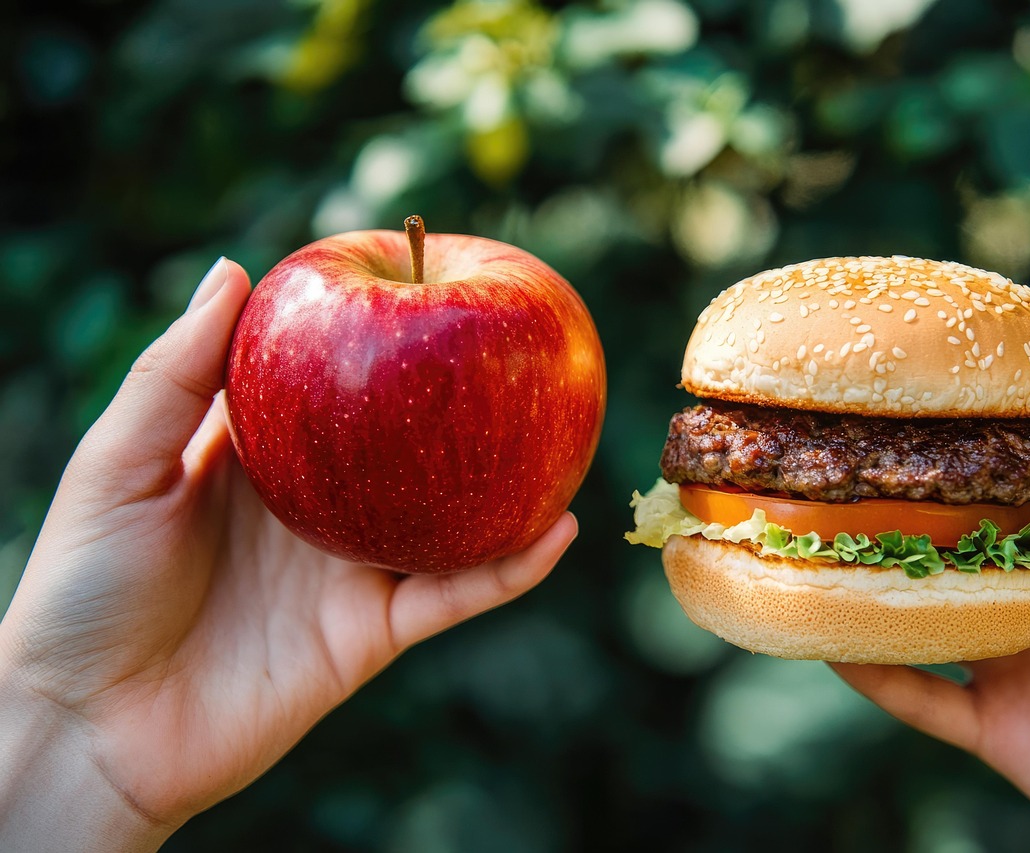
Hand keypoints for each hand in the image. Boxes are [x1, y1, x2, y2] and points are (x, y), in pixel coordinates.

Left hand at [0, 259, 577, 851]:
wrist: (91, 727)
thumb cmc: (86, 588)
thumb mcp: (118, 465)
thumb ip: (174, 373)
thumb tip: (236, 269)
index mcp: (260, 456)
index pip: (332, 379)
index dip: (375, 331)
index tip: (425, 273)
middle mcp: (318, 505)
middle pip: (405, 443)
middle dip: (462, 400)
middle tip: (520, 344)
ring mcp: (350, 567)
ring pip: (448, 516)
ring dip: (509, 481)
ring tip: (570, 433)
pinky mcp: (372, 632)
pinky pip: (455, 594)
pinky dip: (510, 569)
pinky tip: (557, 529)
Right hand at [831, 323, 1029, 851]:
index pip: (1018, 469)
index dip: (965, 429)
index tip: (903, 381)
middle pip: (957, 538)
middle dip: (897, 504)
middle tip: (826, 456)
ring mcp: (1024, 662)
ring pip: (928, 613)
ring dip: (870, 582)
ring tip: (802, 540)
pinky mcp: (1006, 732)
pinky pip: (924, 700)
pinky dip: (876, 673)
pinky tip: (825, 639)